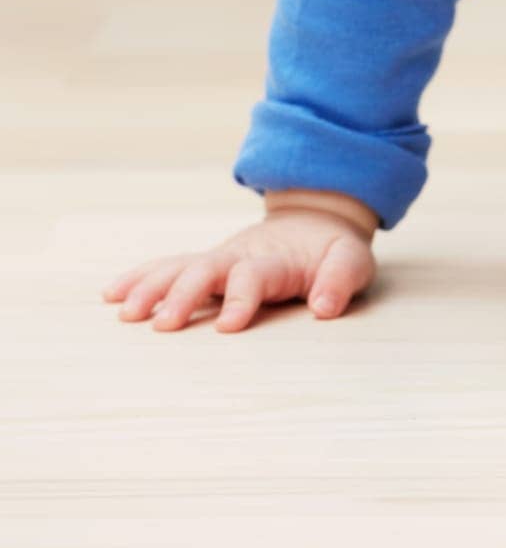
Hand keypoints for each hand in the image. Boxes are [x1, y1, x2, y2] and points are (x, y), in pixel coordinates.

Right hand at [100, 206, 376, 331]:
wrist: (313, 221)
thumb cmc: (331, 250)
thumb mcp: (351, 261)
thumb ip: (340, 280)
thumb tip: (325, 308)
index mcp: (274, 260)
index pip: (253, 277)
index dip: (241, 299)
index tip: (227, 327)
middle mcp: (239, 257)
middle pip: (205, 271)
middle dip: (183, 295)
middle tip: (163, 325)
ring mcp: (219, 259)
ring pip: (179, 267)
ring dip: (151, 287)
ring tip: (125, 312)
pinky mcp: (206, 264)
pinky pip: (168, 267)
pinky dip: (139, 277)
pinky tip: (112, 294)